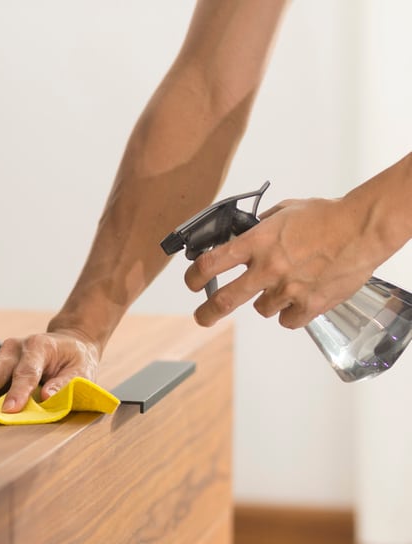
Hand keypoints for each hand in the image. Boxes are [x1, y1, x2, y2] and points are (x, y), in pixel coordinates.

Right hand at [0, 330, 101, 412]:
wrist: (69, 341)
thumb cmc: (76, 359)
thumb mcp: (83, 370)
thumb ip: (67, 383)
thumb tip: (48, 397)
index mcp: (39, 347)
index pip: (27, 373)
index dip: (18, 392)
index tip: (9, 411)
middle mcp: (16, 349)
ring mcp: (2, 355)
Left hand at [184, 196, 381, 328]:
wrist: (363, 228)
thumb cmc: (328, 216)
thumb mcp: (285, 212)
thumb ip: (260, 227)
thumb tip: (242, 236)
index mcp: (257, 242)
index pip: (211, 263)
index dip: (194, 276)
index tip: (191, 282)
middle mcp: (267, 268)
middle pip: (223, 300)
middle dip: (207, 312)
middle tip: (202, 317)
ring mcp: (288, 290)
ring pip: (261, 309)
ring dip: (266, 301)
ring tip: (284, 285)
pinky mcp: (309, 306)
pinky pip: (288, 320)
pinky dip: (290, 313)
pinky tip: (299, 299)